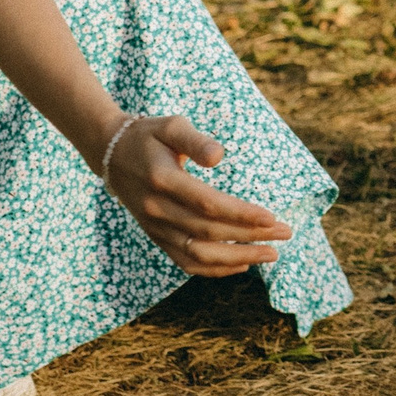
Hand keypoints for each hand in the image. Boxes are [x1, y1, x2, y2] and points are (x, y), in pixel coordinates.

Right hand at [103, 114, 292, 276]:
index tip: (272, 217)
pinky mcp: (156, 237)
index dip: (241, 214)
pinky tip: (242, 263)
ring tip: (271, 254)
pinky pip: (185, 262)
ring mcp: (155, 227)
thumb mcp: (171, 126)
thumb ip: (195, 140)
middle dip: (251, 235)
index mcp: (162, 180)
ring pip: (198, 255)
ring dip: (238, 257)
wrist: (110, 153)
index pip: (207, 204)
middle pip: (209, 231)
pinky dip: (215, 269)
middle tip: (285, 233)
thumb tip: (219, 156)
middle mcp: (157, 209)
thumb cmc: (149, 136)